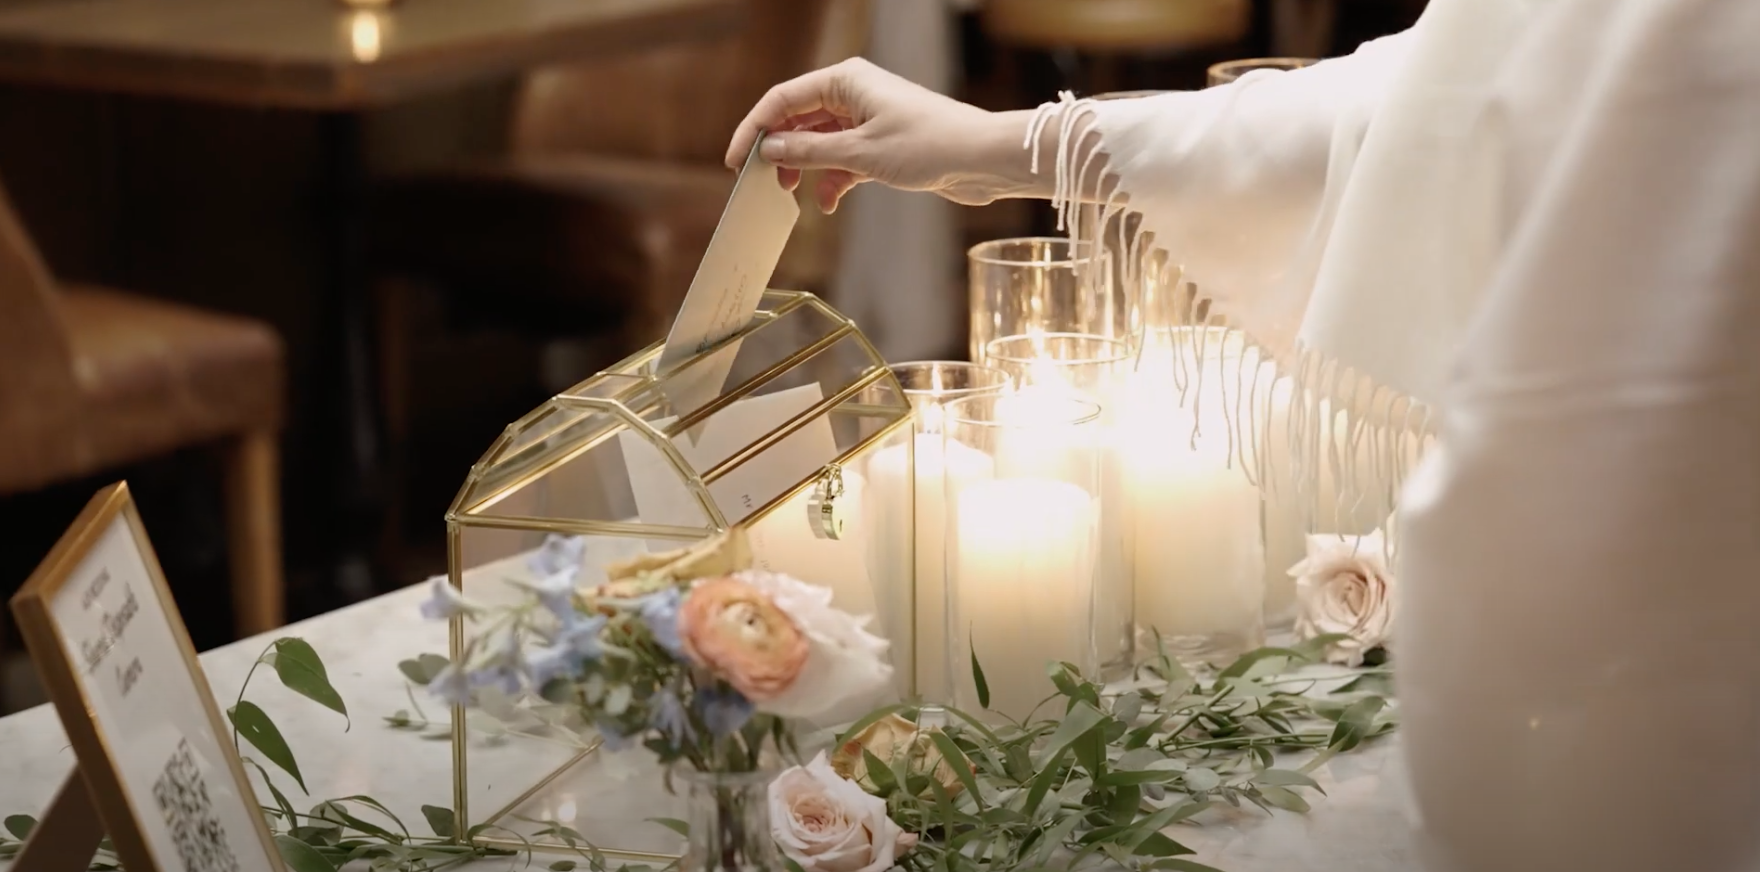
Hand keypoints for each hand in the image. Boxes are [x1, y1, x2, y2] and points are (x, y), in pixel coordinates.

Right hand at [726, 58, 1031, 211]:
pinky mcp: (881, 144)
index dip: (753, 130)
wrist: (980, 159)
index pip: (782, 100)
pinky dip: (832, 179)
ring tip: (793, 196)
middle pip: (797, 121)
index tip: (736, 162)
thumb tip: (770, 151)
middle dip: (779, 153)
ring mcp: (867, 119)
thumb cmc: (927, 145)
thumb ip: (809, 154)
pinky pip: (842, 159)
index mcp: (844, 80)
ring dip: (805, 170)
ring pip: (819, 143)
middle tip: (761, 184)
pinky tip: (829, 202)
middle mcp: (853, 94)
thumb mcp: (859, 154)